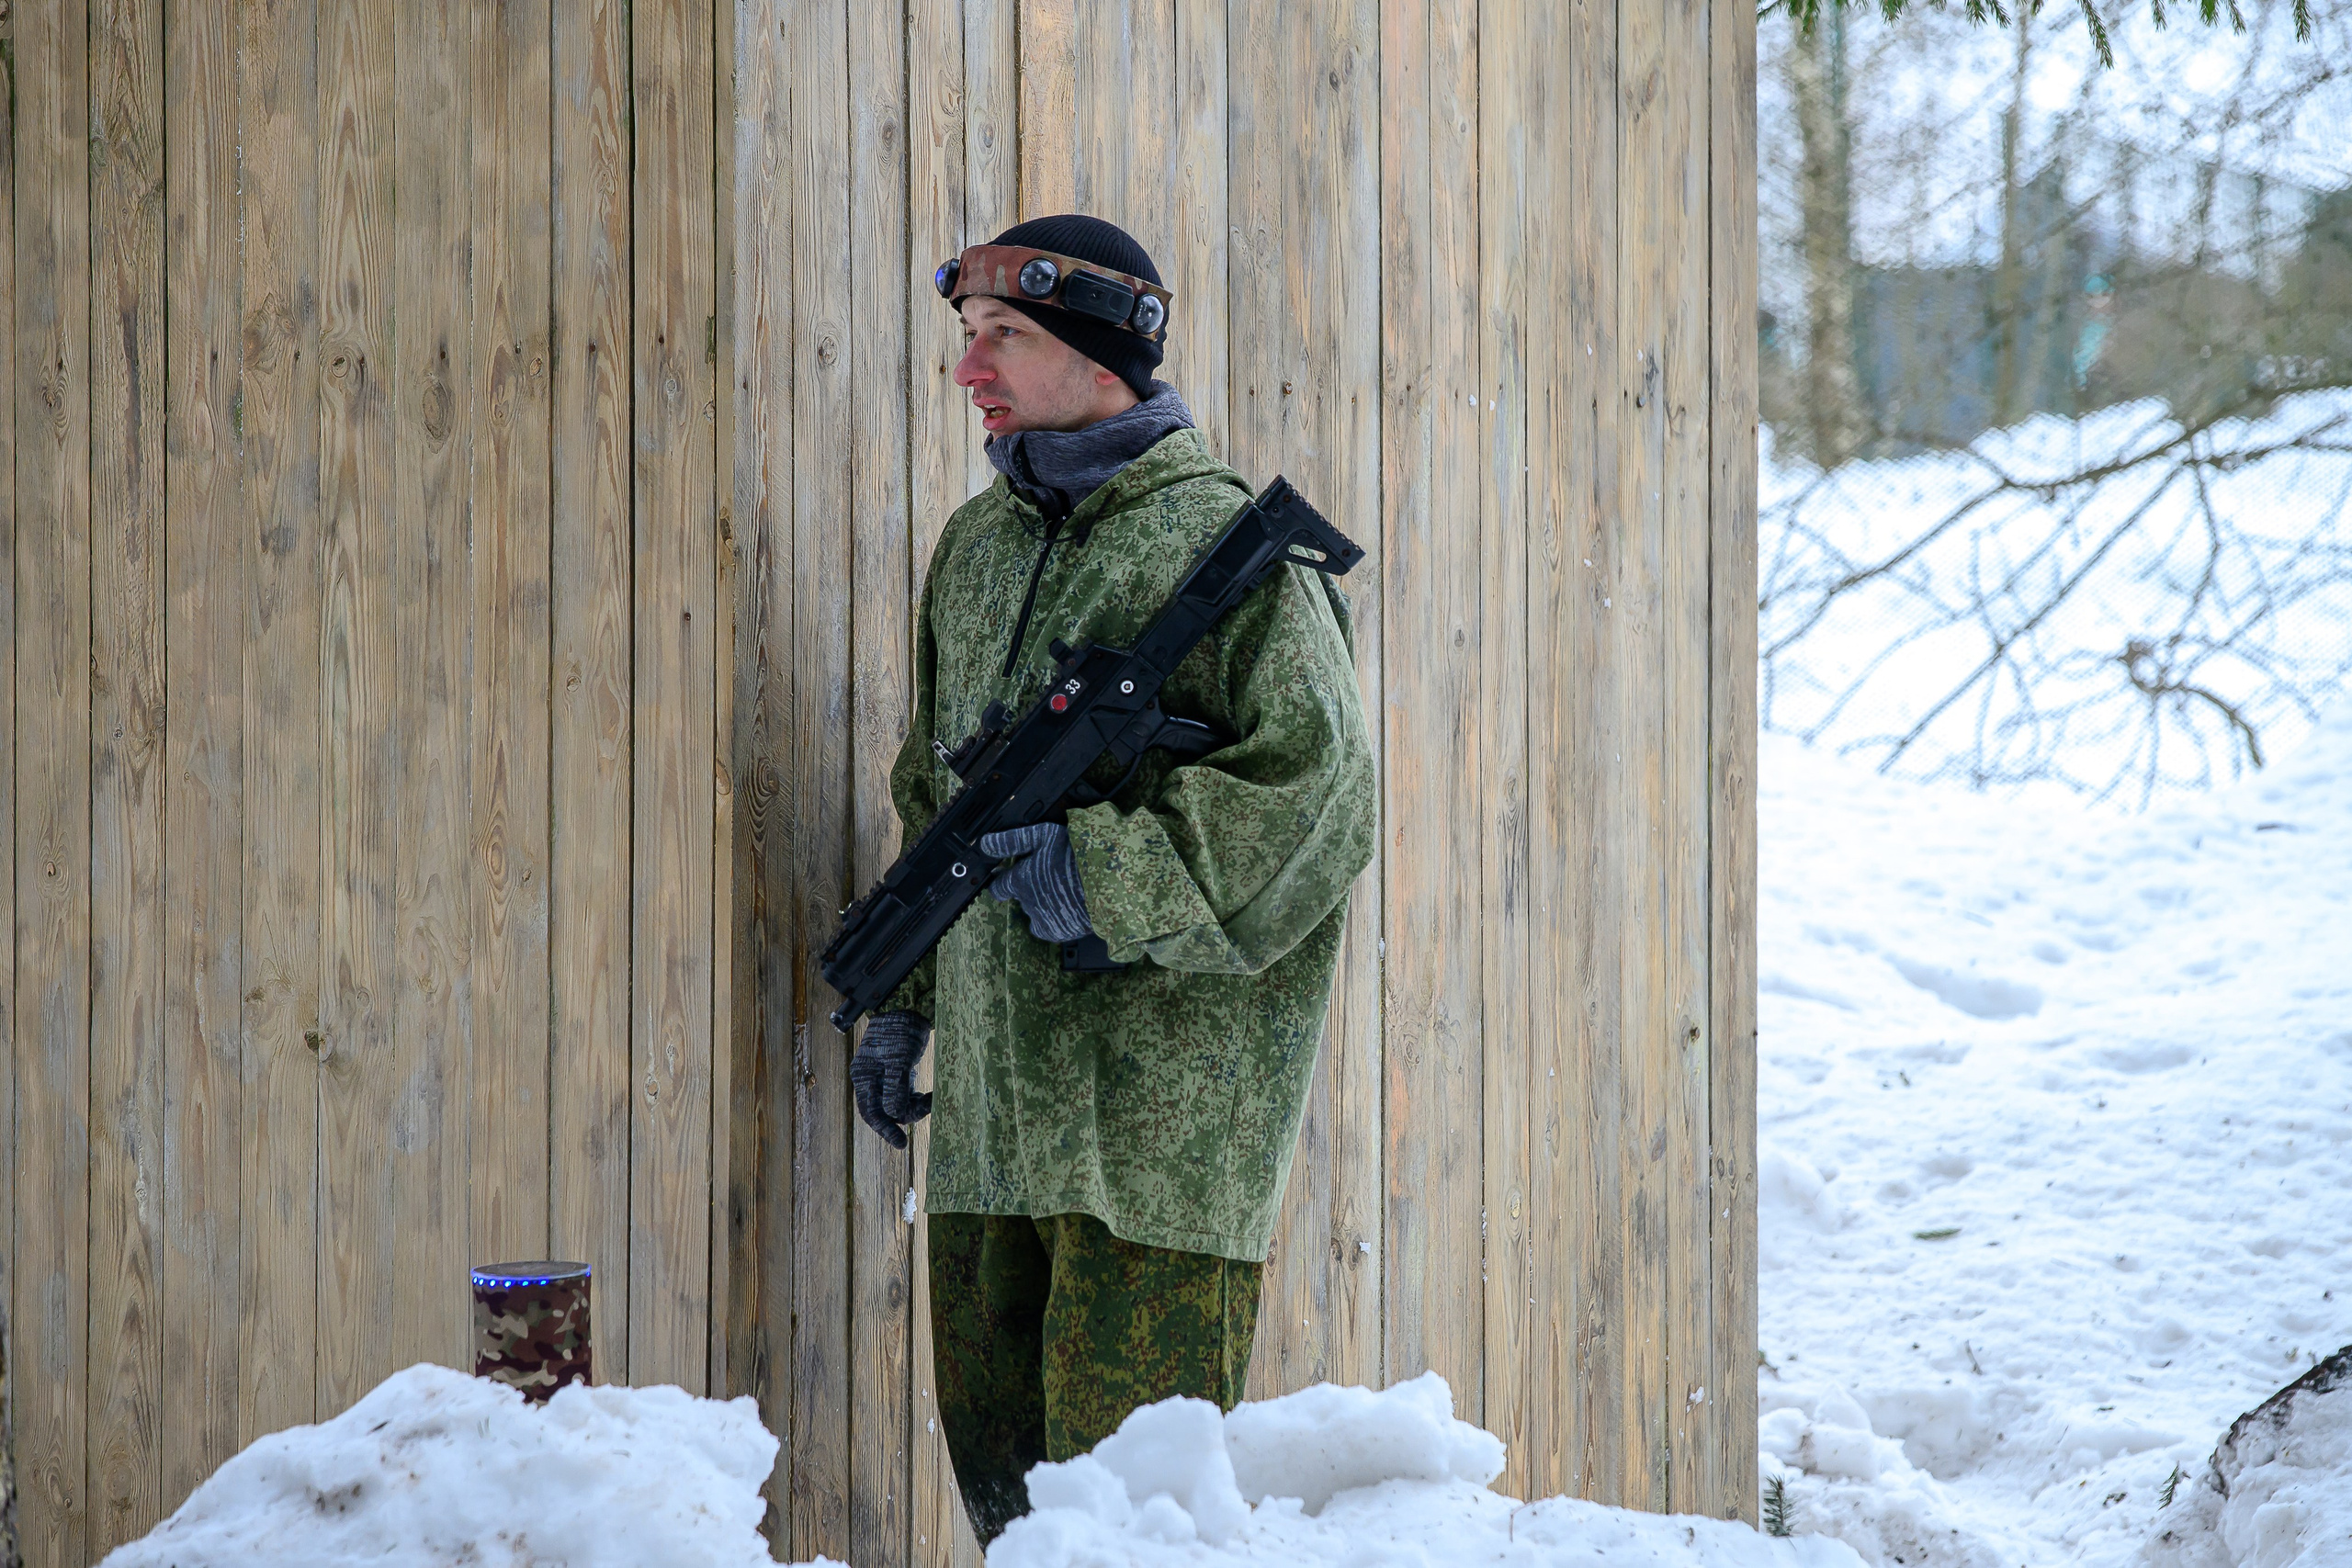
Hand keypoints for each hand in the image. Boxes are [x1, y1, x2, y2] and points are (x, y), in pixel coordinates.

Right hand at [851, 1010, 932, 1148]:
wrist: (909, 1004)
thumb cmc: (899, 1028)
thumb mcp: (898, 1058)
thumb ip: (895, 1086)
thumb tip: (895, 1114)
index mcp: (863, 1075)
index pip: (871, 1111)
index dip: (885, 1129)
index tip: (901, 1143)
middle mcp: (871, 1078)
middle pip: (884, 1110)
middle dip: (903, 1117)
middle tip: (924, 1113)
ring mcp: (885, 1075)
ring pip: (897, 1104)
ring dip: (914, 1106)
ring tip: (931, 1100)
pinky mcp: (900, 1071)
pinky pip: (906, 1094)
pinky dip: (917, 1098)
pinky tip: (930, 1096)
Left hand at [979, 822, 1093, 944]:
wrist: (1108, 879)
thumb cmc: (1076, 853)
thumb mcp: (1043, 836)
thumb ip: (1011, 841)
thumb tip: (984, 843)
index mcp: (1021, 881)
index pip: (998, 888)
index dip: (1003, 882)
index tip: (1009, 878)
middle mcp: (1028, 904)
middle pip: (1022, 899)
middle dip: (1031, 889)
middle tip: (1050, 877)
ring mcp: (1044, 920)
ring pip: (1037, 913)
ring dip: (1045, 904)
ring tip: (1064, 890)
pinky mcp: (1060, 932)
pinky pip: (1051, 928)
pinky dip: (1056, 919)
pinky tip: (1069, 906)